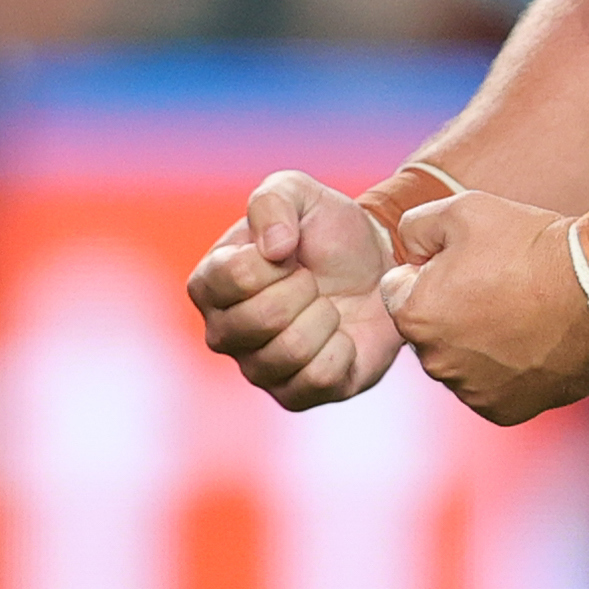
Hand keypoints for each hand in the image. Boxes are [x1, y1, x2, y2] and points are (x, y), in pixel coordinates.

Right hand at [186, 170, 404, 408]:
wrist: (379, 266)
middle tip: (314, 280)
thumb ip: (273, 201)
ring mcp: (257, 369)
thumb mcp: (298, 193)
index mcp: (210, 283)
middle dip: (305, 289)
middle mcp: (223, 332)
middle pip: (261, 319)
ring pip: (291, 351)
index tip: (291, 252)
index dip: (277, 260)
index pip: (235, 276)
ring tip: (327, 306)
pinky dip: (344, 350)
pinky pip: (320, 379)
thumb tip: (272, 248)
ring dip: (325, 319)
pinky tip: (341, 336)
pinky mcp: (296, 396)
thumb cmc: (327, 230)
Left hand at [379, 190, 588, 424]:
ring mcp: (471, 391)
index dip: (430, 269)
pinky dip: (506, 370)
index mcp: (414, 315)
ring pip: (460, 361)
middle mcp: (434, 362)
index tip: (468, 261)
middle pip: (430, 329)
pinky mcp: (506, 411)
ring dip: (478, 342)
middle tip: (498, 284)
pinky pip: (492, 388)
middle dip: (451, 309)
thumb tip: (408, 249)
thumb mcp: (461, 210)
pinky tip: (531, 341)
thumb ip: (415, 227)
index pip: (399, 290)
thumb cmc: (528, 245)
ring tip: (519, 311)